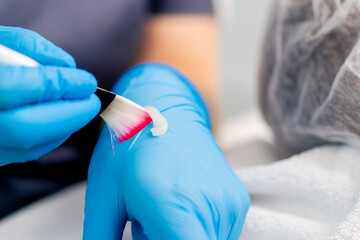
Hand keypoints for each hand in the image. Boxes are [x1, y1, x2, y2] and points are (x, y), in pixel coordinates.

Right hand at [0, 26, 99, 165]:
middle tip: (92, 101)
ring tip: (80, 109)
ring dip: (64, 127)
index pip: (29, 87)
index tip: (87, 82)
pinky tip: (62, 121)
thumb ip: (32, 48)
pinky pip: (23, 153)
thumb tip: (68, 66)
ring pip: (28, 147)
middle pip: (29, 127)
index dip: (65, 85)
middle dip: (71, 114)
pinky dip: (51, 137)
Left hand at [83, 63, 249, 239]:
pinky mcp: (237, 200)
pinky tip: (179, 206)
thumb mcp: (106, 198)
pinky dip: (196, 231)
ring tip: (161, 212)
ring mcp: (229, 204)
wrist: (165, 108)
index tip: (144, 239)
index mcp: (174, 207)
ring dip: (181, 238)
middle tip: (144, 226)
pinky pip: (218, 234)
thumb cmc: (130, 147)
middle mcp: (211, 208)